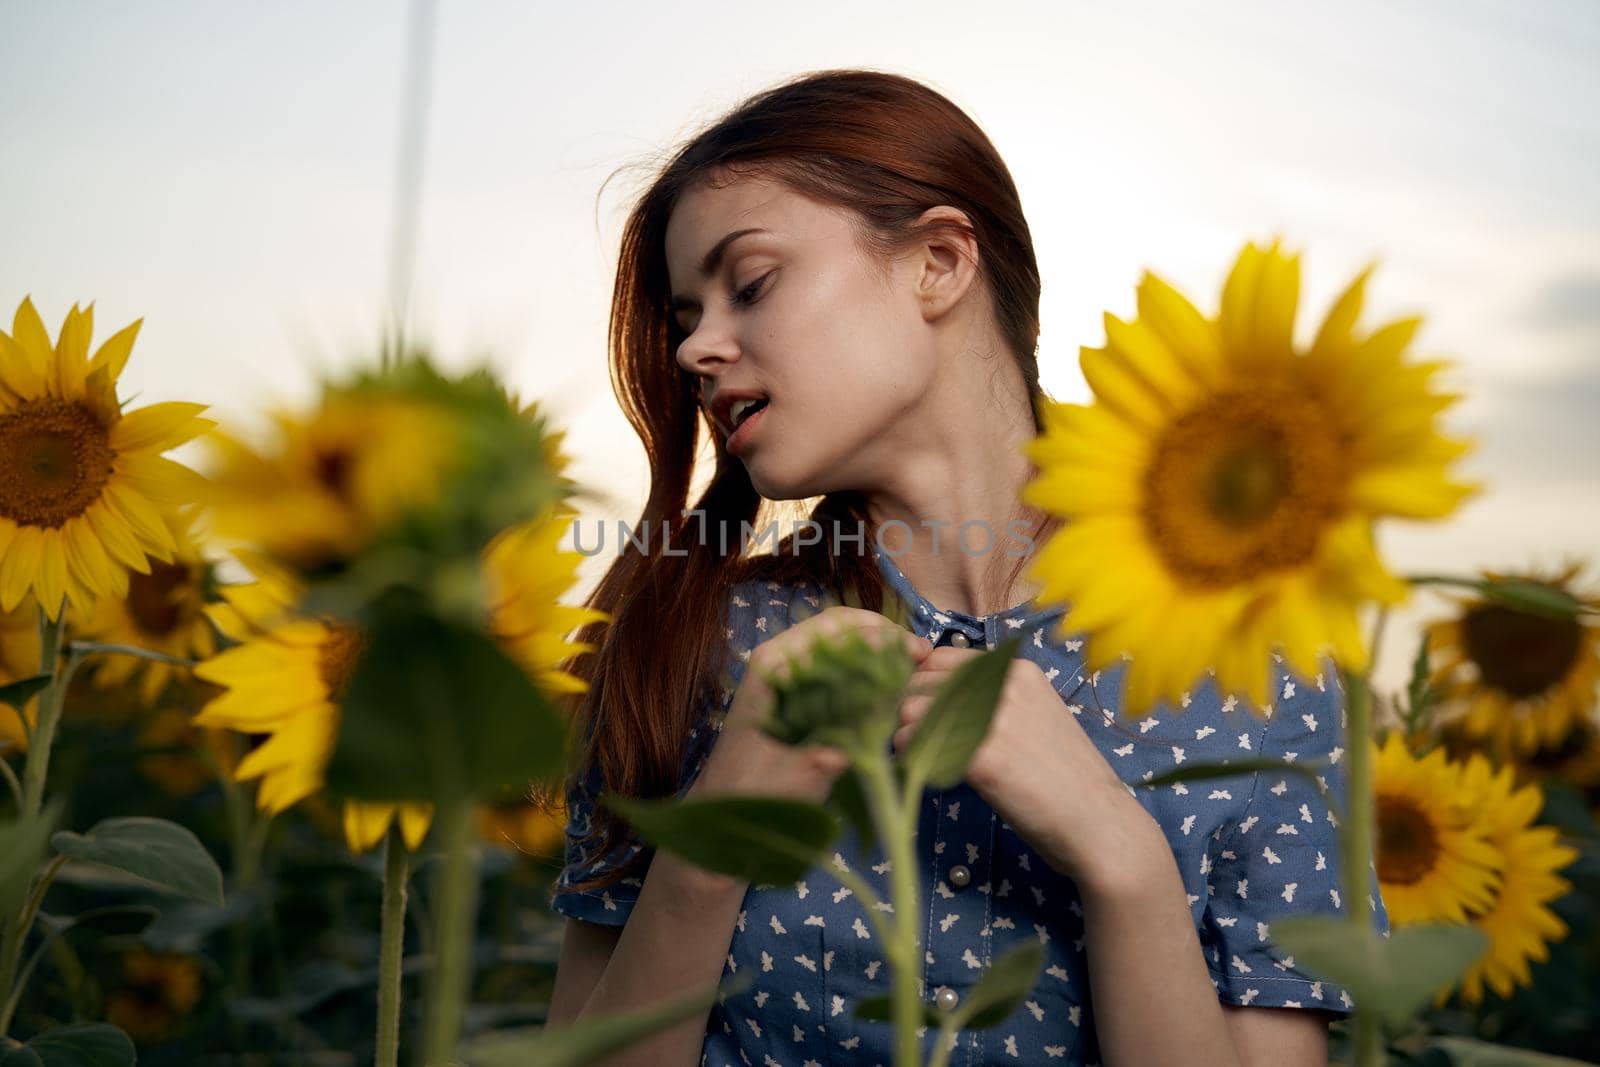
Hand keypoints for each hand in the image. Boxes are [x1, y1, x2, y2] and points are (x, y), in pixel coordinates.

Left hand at [695, 606, 933, 805]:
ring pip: (842, 658)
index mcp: (776, 664)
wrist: (719, 832)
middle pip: (842, 636)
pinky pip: (836, 684)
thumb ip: (846, 729)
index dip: (883, 633)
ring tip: (913, 679)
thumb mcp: (809, 763)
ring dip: (877, 664)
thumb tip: (887, 697)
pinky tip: (889, 703)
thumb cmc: (757, 796)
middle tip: (924, 663)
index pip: (838, 626)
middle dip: (885, 645)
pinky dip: (865, 686)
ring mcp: (787, 686)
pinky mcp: (794, 709)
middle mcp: (780, 665)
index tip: (919, 653)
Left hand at [890, 646, 1157, 882]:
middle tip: (912, 740)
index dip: (922, 687)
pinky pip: (914, 739)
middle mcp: (1002, 683)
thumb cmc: (1066, 780)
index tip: (922, 716)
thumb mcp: (1037, 719)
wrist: (1099, 823)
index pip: (939, 660)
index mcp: (1016, 670)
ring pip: (909, 708)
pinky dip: (906, 755)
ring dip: (902, 733)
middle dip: (906, 709)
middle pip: (919, 681)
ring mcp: (991, 716)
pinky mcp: (980, 755)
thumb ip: (995, 701)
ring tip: (914, 757)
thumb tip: (938, 700)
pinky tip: (918, 771)